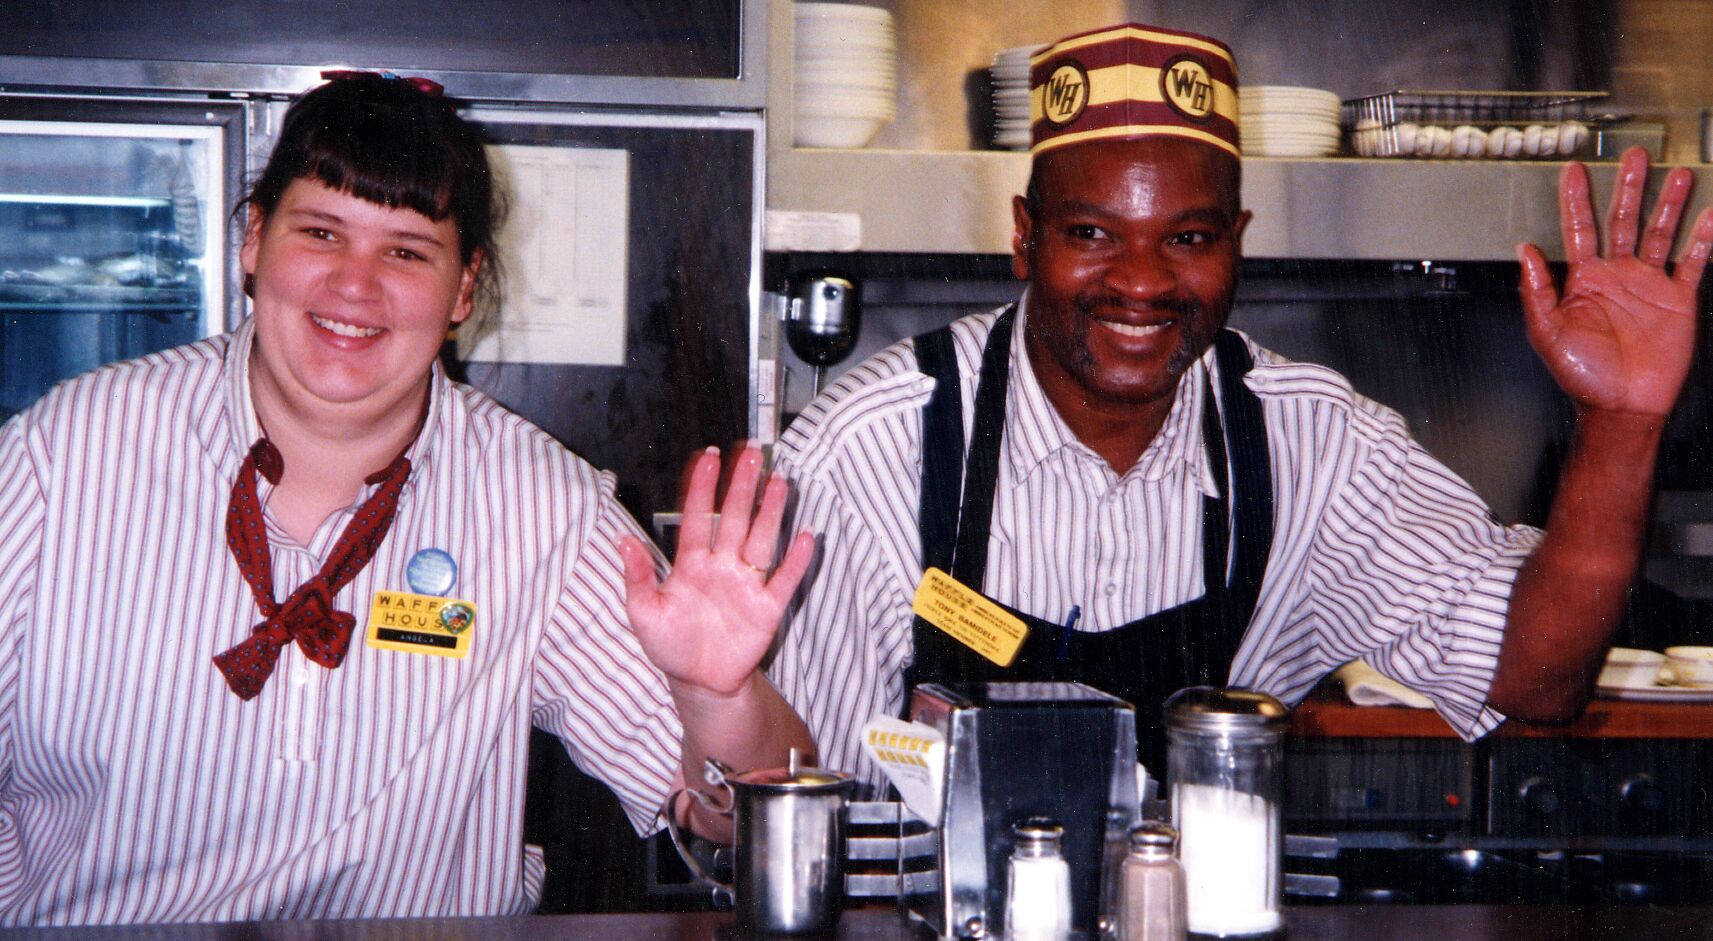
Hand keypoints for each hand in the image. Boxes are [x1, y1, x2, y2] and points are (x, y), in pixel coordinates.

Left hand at [618, 447, 815, 696]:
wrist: (700, 682)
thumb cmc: (670, 645)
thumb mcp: (643, 613)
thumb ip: (638, 577)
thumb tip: (622, 541)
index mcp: (691, 564)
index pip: (699, 517)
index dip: (704, 487)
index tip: (710, 458)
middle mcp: (722, 566)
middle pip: (734, 518)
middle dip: (742, 486)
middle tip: (752, 455)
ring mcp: (746, 584)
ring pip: (762, 539)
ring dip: (771, 511)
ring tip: (780, 481)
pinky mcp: (766, 607)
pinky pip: (784, 579)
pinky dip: (796, 560)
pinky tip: (806, 536)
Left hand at [1519, 146, 1712, 416]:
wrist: (1623, 405)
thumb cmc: (1583, 376)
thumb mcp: (1548, 333)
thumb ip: (1537, 291)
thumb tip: (1524, 252)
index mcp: (1583, 281)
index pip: (1579, 229)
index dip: (1576, 199)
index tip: (1574, 169)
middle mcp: (1616, 276)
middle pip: (1623, 220)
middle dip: (1628, 188)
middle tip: (1634, 156)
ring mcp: (1648, 284)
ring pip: (1659, 232)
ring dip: (1667, 203)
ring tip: (1676, 173)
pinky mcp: (1677, 299)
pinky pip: (1693, 261)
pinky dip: (1702, 238)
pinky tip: (1709, 214)